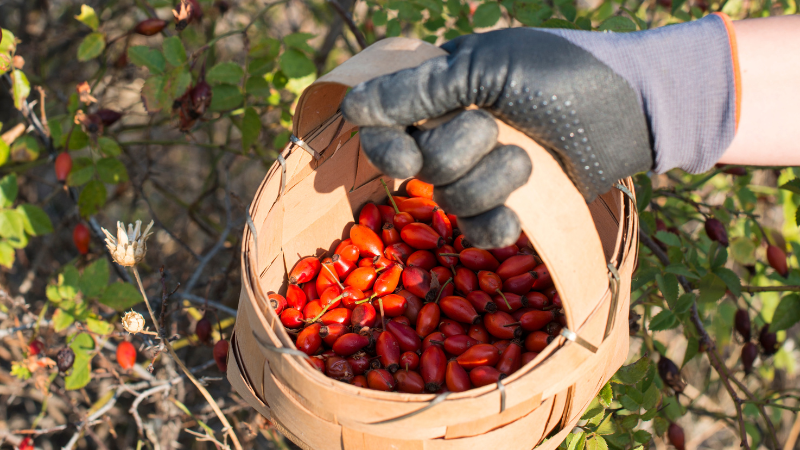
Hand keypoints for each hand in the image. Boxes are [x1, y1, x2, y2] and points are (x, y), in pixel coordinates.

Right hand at [342, 28, 653, 247]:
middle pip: (418, 167)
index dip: (387, 150)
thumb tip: (352, 109)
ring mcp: (481, 170)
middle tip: (493, 128)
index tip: (407, 162)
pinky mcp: (510, 203)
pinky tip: (517, 216)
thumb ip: (419, 90)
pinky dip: (495, 225)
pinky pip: (479, 229)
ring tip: (529, 159)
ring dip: (490, 180)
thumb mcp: (488, 68)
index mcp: (440, 91)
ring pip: (450, 199)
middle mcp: (452, 131)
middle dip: (457, 153)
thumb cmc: (560, 75)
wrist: (630, 108)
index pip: (384, 127)